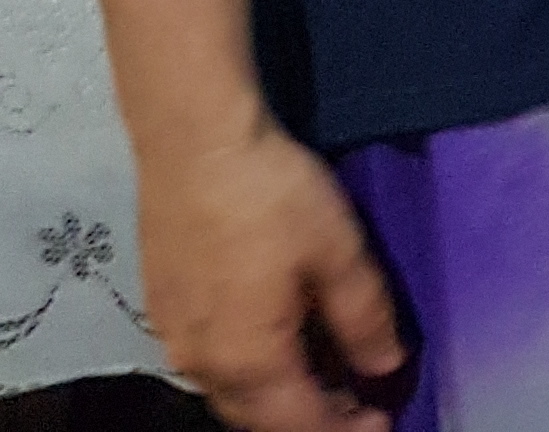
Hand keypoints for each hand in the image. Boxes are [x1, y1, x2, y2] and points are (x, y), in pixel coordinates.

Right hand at [136, 120, 406, 428]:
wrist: (194, 145)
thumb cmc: (272, 197)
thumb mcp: (339, 253)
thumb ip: (364, 319)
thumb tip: (384, 367)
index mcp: (248, 360)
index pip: (300, 423)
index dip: (344, 429)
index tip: (381, 424)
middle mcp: (202, 363)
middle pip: (258, 417)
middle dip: (309, 420)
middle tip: (356, 406)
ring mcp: (175, 336)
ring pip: (231, 392)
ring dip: (278, 397)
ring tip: (326, 375)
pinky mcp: (163, 306)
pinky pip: (211, 361)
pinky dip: (251, 368)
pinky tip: (279, 340)